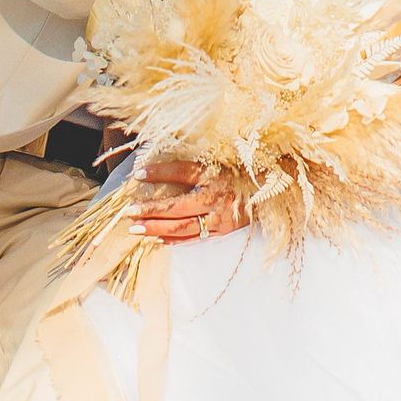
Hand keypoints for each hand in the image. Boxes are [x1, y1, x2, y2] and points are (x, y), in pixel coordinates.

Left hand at [134, 157, 248, 240]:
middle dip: (151, 210)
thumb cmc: (241, 171)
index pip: (183, 172)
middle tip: (129, 212)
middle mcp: (217, 197)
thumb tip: (161, 165)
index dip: (159, 172)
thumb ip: (193, 164)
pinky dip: (174, 239)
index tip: (138, 174)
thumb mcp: (219, 161)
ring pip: (183, 227)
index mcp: (216, 174)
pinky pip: (195, 238)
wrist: (271, 189)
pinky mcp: (223, 231)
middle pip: (178, 206)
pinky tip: (157, 238)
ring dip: (157, 228)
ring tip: (135, 228)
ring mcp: (220, 217)